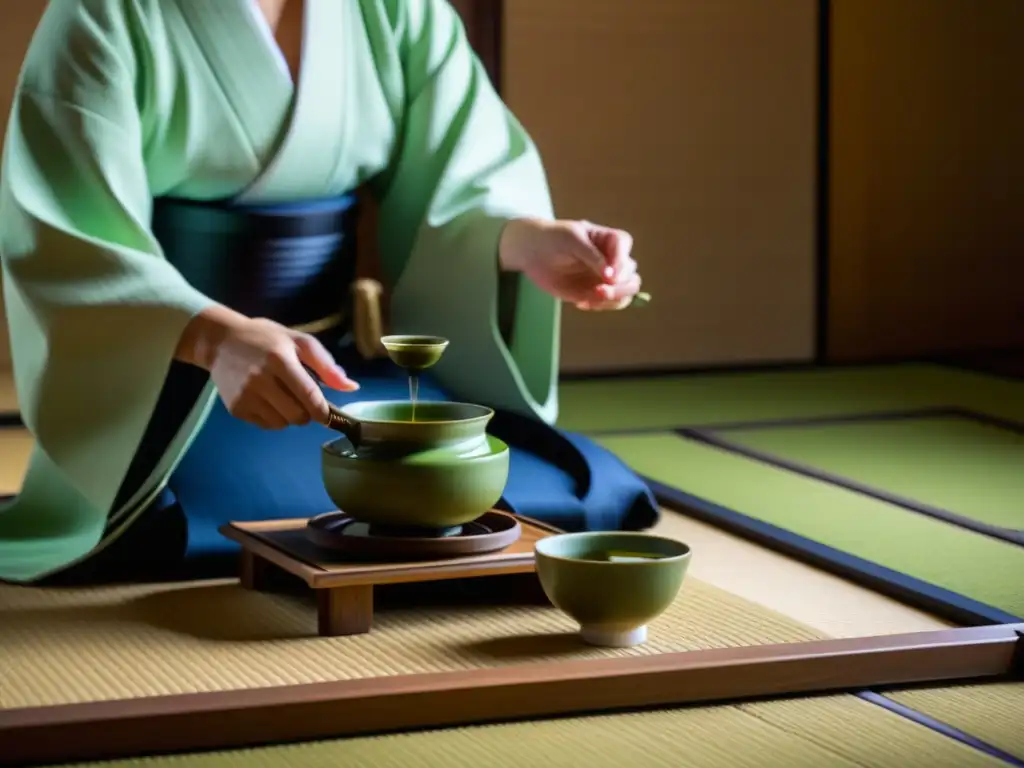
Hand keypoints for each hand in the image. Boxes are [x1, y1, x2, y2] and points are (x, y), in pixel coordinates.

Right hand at [176, 306, 358, 428]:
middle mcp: (260, 380)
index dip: (323, 411)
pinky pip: (266, 425)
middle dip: (307, 413)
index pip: (309, 395)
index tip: (327, 414)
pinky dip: (273, 418)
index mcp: (280, 360)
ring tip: (283, 396)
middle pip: (297, 416)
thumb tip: (351, 387)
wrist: (221, 341)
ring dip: (289, 416)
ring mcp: (246, 396)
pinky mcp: (236, 408)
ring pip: (282, 424)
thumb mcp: (298, 341)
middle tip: (302, 399)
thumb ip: (326, 365)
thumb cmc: (266, 338)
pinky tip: (268, 400)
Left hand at [499, 218, 640, 309]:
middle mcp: (613, 260)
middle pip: (631, 276)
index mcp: (611, 240)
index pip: (625, 249)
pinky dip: (599, 306)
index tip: (608, 276)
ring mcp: (606, 278)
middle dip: (620, 287)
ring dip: (613, 299)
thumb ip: (592, 256)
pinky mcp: (595, 292)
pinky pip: (608, 303)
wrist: (533, 252)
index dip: (620, 264)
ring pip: (626, 293)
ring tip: (591, 300)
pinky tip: (581, 303)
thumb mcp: (572, 239)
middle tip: (600, 292)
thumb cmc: (554, 238)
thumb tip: (610, 276)